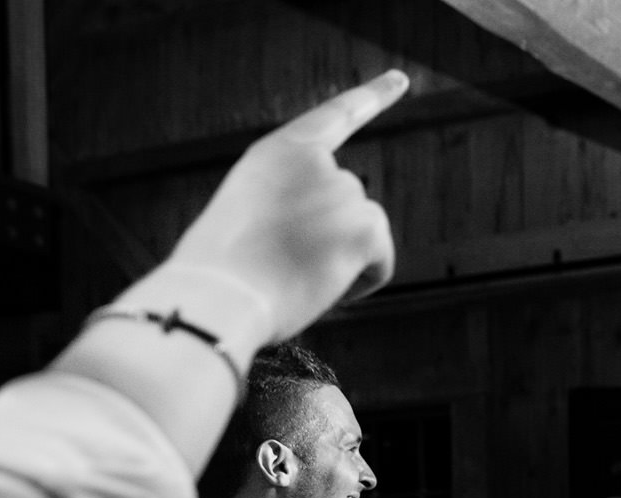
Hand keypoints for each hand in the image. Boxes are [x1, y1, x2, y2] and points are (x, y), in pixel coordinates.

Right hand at [167, 70, 407, 340]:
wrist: (219, 295)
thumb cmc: (221, 274)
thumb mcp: (248, 218)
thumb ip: (292, 205)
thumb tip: (331, 238)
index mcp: (278, 153)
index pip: (334, 116)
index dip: (372, 97)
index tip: (401, 79)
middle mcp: (316, 161)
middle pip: (349, 208)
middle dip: (329, 242)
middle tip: (280, 262)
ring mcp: (343, 187)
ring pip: (362, 238)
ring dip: (339, 265)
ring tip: (292, 274)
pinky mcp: (366, 223)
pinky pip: (380, 266)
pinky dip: (359, 285)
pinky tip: (319, 285)